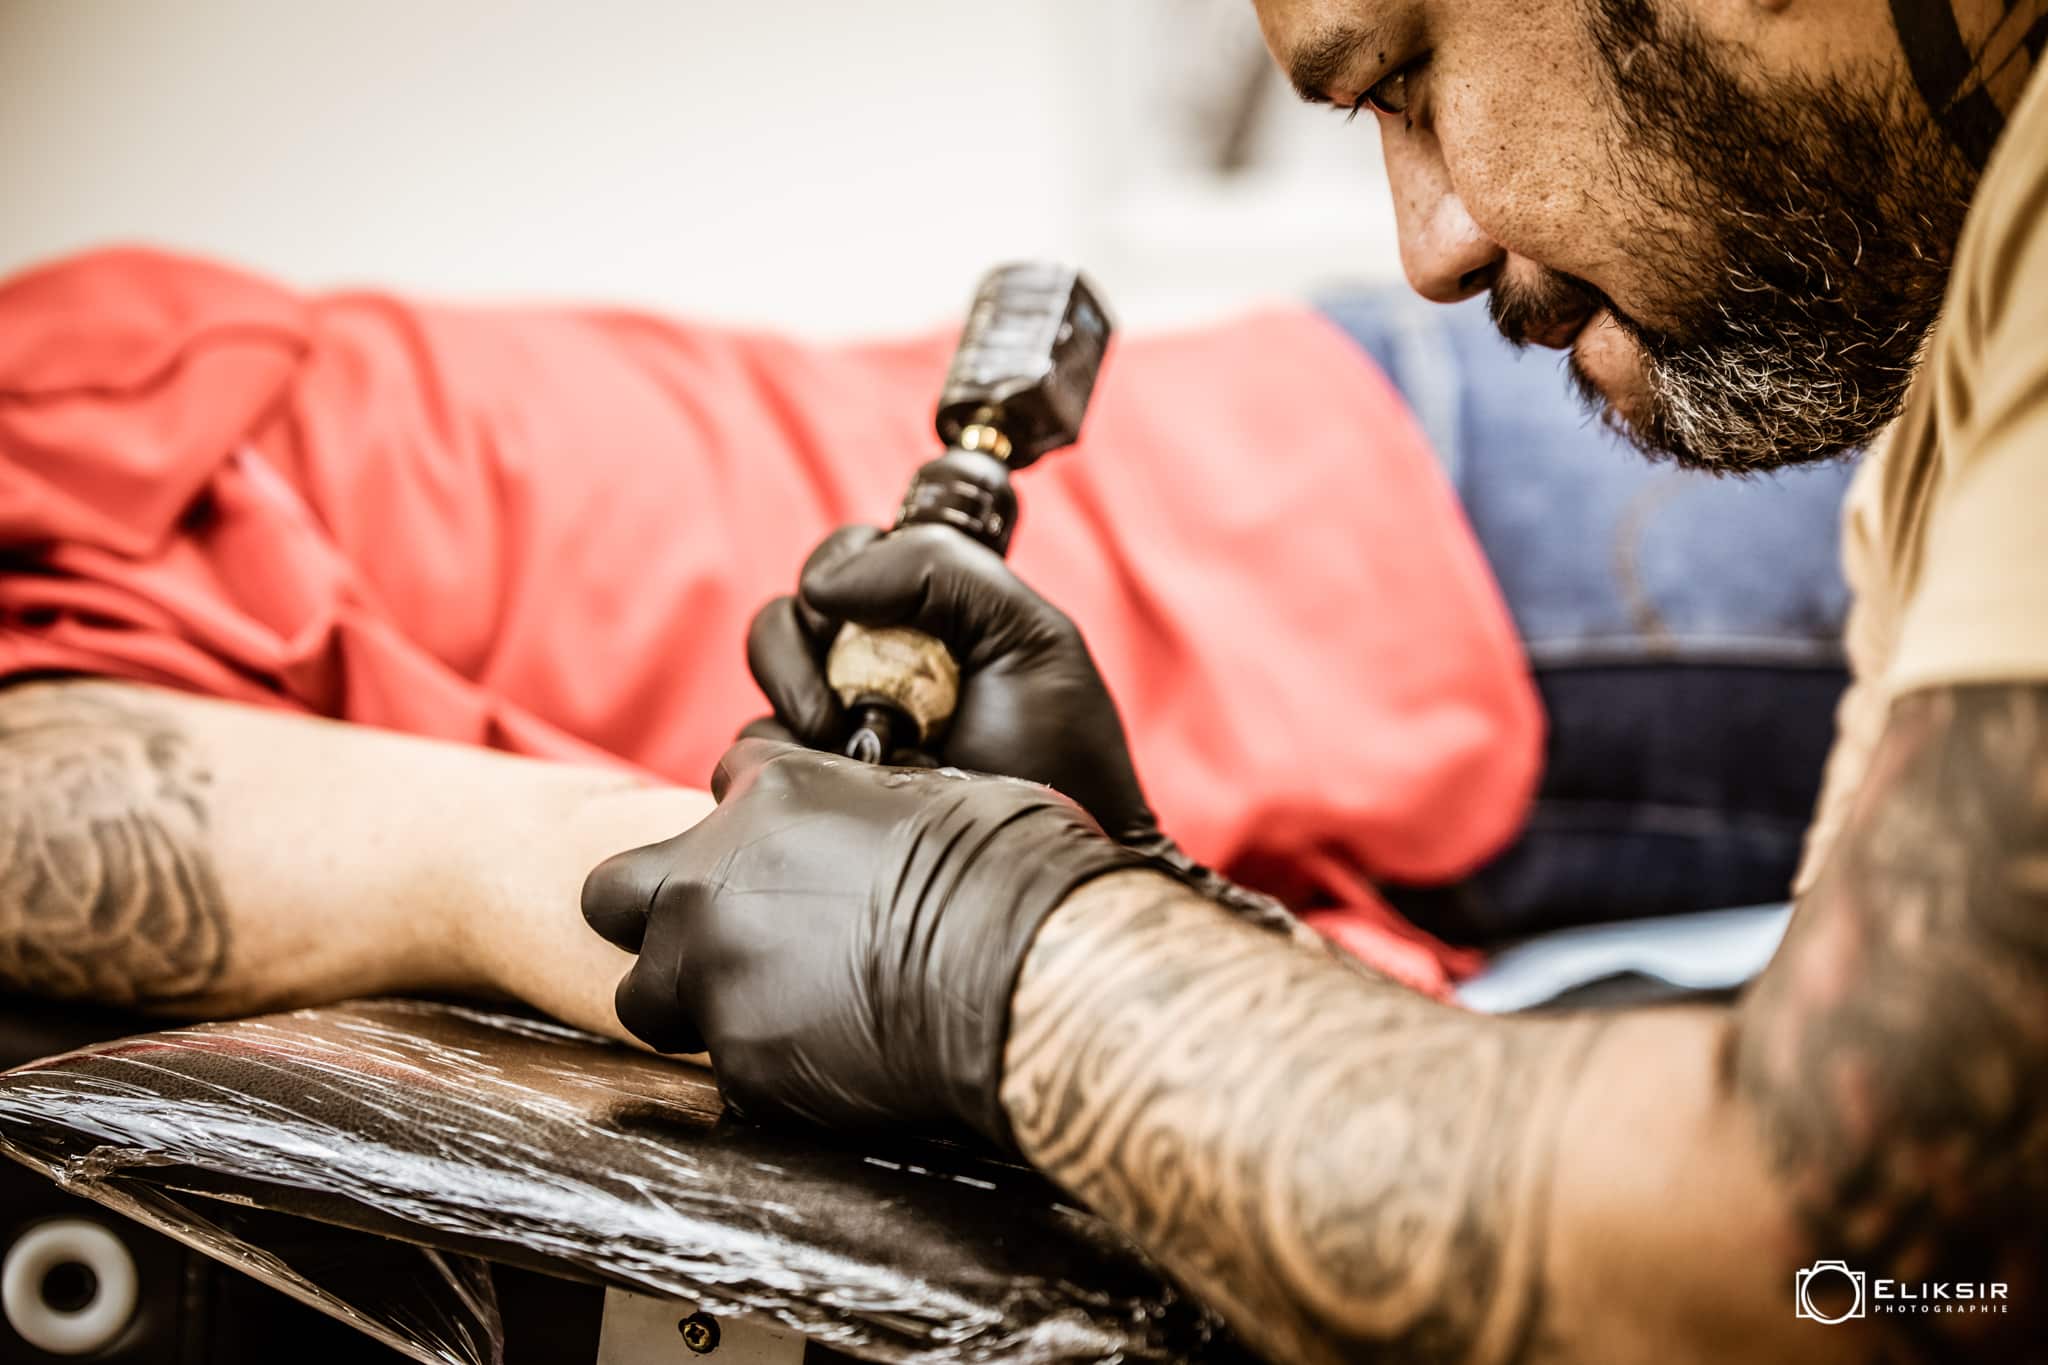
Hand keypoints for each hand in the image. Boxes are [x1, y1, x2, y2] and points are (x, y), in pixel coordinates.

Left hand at [580, 738, 1145, 1143]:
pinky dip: (770, 1075)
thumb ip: (869, 804)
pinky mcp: (739, 1063)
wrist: (1021, 968)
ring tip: (773, 1019)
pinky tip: (833, 1068)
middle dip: (649, 919)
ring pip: (642, 998)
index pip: (723, 783)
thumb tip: (886, 819)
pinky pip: (726, 1076)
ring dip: (691, 1006)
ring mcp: (713, 971)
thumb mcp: (936, 792)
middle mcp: (713, 877)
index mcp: (770, 794)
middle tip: (720, 943)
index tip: (793, 853)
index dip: (754, 823)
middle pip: (612, 893)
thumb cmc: (1006, 868)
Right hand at [746, 524, 1162, 845]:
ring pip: (762, 688)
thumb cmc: (1061, 756)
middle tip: (838, 708)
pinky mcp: (812, 792)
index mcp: (920, 615)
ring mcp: (837, 730)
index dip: (837, 572)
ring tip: (851, 755)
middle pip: (782, 621)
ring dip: (790, 707)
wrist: (1055, 873)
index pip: (841, 560)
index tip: (864, 616)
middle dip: (793, 652)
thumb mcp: (1027, 635)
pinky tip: (845, 791)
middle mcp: (870, 665)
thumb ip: (939, 568)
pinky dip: (780, 770)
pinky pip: (752, 762)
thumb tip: (819, 587)